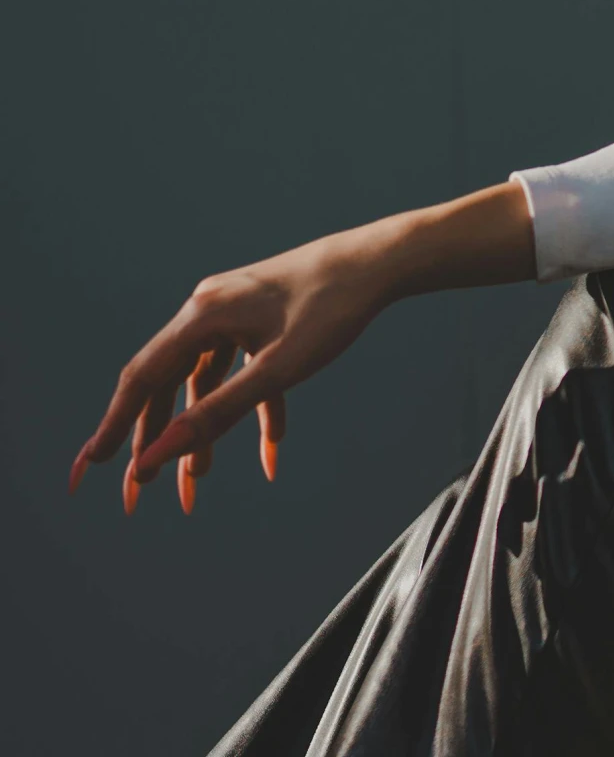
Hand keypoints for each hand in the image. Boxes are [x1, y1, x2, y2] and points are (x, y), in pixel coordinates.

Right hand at [68, 181, 536, 514]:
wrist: (382, 261)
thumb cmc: (334, 310)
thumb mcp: (278, 370)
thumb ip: (219, 413)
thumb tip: (164, 452)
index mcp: (200, 317)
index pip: (140, 382)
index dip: (113, 428)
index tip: (88, 469)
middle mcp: (206, 312)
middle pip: (167, 386)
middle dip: (154, 442)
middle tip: (140, 496)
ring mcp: (234, 315)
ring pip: (206, 385)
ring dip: (203, 434)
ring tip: (196, 487)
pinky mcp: (262, 322)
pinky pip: (246, 373)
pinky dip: (255, 413)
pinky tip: (271, 457)